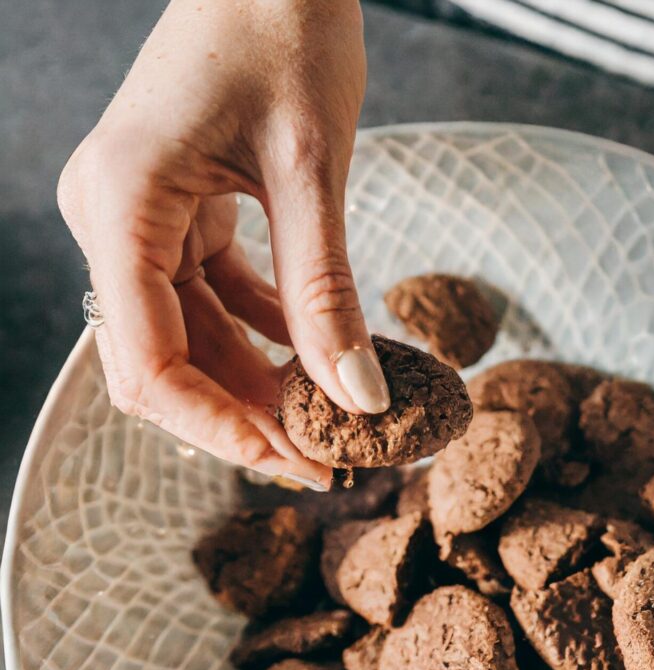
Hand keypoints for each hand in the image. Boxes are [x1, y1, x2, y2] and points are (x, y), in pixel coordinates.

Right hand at [57, 0, 388, 491]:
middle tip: (325, 461)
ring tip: (333, 421)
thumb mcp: (313, 169)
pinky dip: (266, 336)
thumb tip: (359, 399)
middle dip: (244, 419)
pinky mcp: (176, 215)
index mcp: (122, 207)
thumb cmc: (285, 29)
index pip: (151, 364)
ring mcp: (140, 220)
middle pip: (167, 365)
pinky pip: (214, 302)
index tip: (300, 462)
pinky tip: (319, 360)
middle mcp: (113, 221)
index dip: (223, 429)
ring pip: (193, 341)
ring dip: (261, 385)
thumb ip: (326, 291)